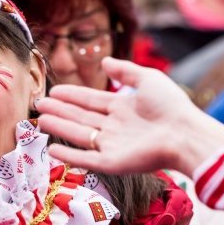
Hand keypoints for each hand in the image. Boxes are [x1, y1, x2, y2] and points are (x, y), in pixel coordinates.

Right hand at [38, 57, 223, 176]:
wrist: (184, 133)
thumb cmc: (171, 105)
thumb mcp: (148, 79)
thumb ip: (126, 71)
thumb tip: (105, 61)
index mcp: (124, 108)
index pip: (92, 101)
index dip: (73, 95)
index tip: (54, 90)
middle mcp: (115, 127)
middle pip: (82, 117)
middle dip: (61, 110)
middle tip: (39, 104)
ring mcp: (113, 146)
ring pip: (80, 135)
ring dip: (60, 127)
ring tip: (41, 118)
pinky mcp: (112, 163)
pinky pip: (86, 159)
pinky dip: (69, 155)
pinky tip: (52, 148)